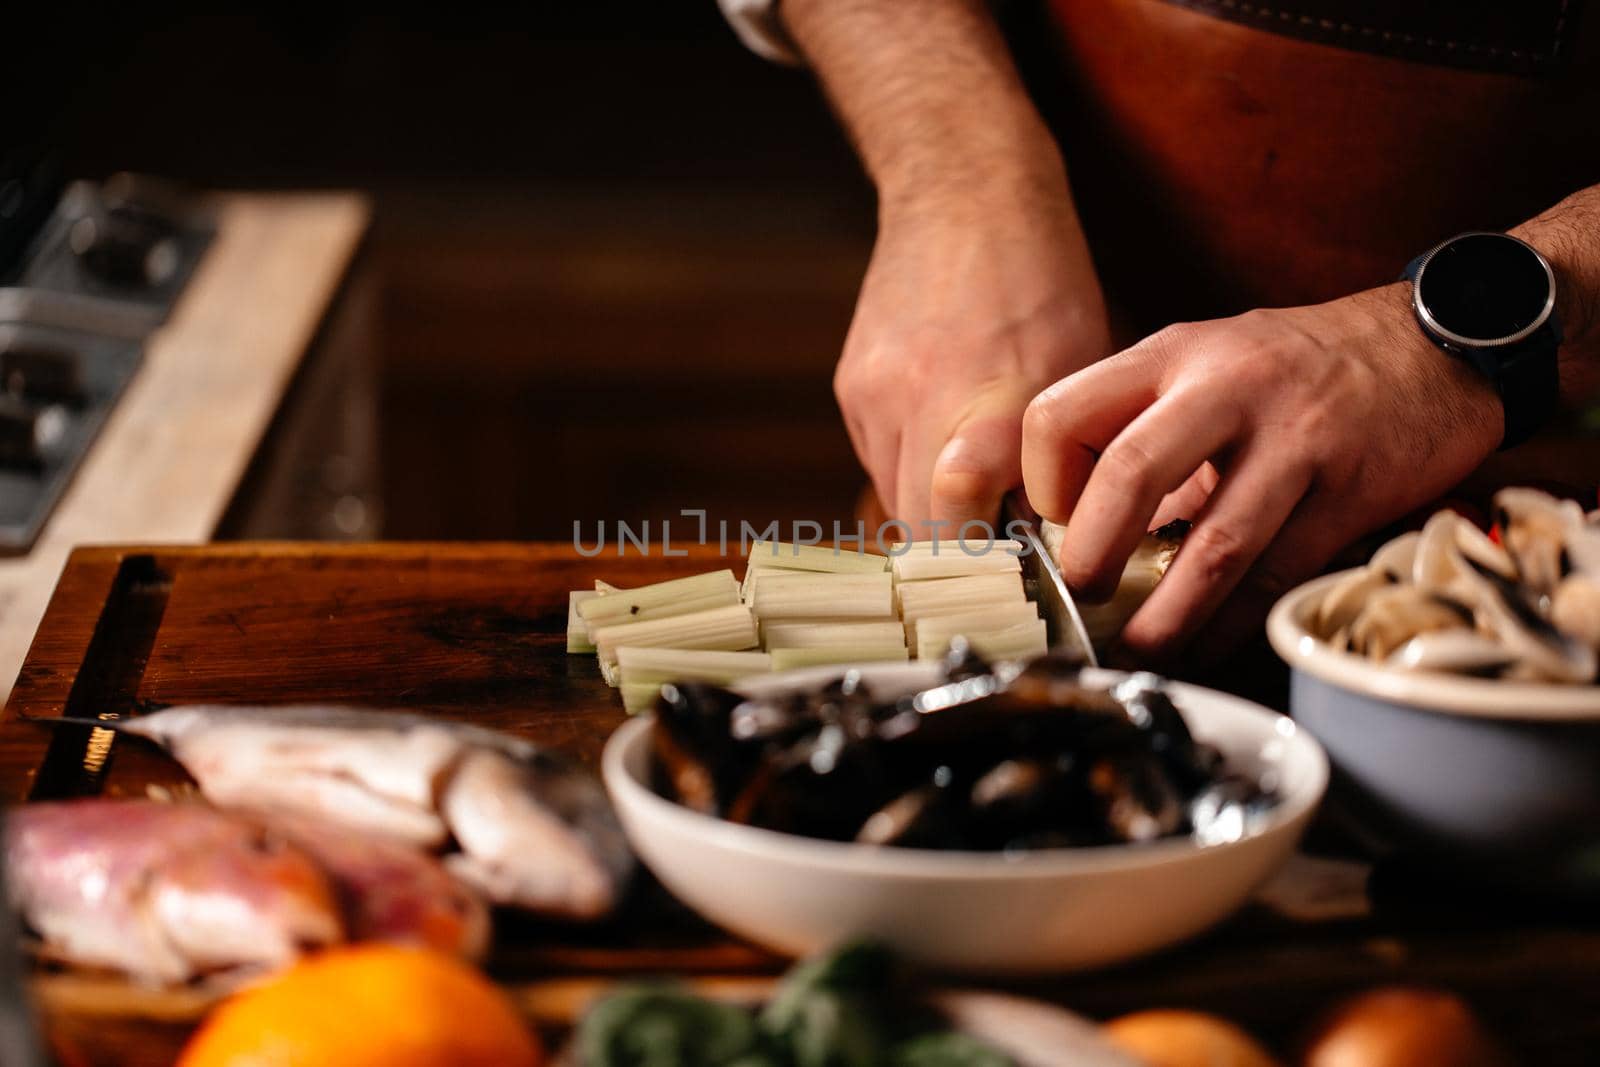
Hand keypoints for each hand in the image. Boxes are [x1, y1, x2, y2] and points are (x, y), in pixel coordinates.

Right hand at [836, 177, 1109, 537]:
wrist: (965, 193)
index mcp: (998, 401)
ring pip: (894, 498)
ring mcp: (877, 396)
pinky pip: (879, 458)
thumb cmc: (1045, 281)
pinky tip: (944, 430)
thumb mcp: (1083, 368)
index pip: (956, 522)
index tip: (1010, 580)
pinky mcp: (852, 388)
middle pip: (918, 529)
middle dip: (957, 552)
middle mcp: (924, 403)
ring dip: (932, 509)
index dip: (977, 568)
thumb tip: (1052, 539)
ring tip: (976, 486)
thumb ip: (1063, 455)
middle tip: (999, 554)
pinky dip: (912, 465)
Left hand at [1021, 283, 1504, 658]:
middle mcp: (1225, 389)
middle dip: (1093, 555)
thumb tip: (1077, 520)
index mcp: (1171, 355)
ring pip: (1213, 545)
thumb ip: (1145, 422)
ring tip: (1140, 649)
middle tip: (1084, 595)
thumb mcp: (1208, 360)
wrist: (1435, 345)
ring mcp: (1292, 441)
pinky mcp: (1347, 492)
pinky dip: (1232, 624)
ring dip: (1167, 616)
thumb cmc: (1300, 367)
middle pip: (1129, 474)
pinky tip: (1207, 645)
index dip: (1044, 484)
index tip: (1059, 524)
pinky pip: (1277, 575)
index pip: (1062, 415)